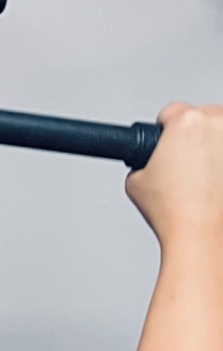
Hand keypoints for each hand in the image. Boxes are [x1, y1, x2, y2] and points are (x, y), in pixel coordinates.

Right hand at [126, 104, 222, 246]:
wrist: (202, 238)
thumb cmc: (176, 213)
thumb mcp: (135, 182)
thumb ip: (142, 162)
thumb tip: (149, 161)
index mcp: (187, 123)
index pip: (172, 112)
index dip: (166, 130)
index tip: (169, 143)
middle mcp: (219, 125)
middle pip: (205, 117)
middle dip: (197, 137)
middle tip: (189, 165)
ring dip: (217, 148)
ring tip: (208, 177)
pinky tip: (218, 184)